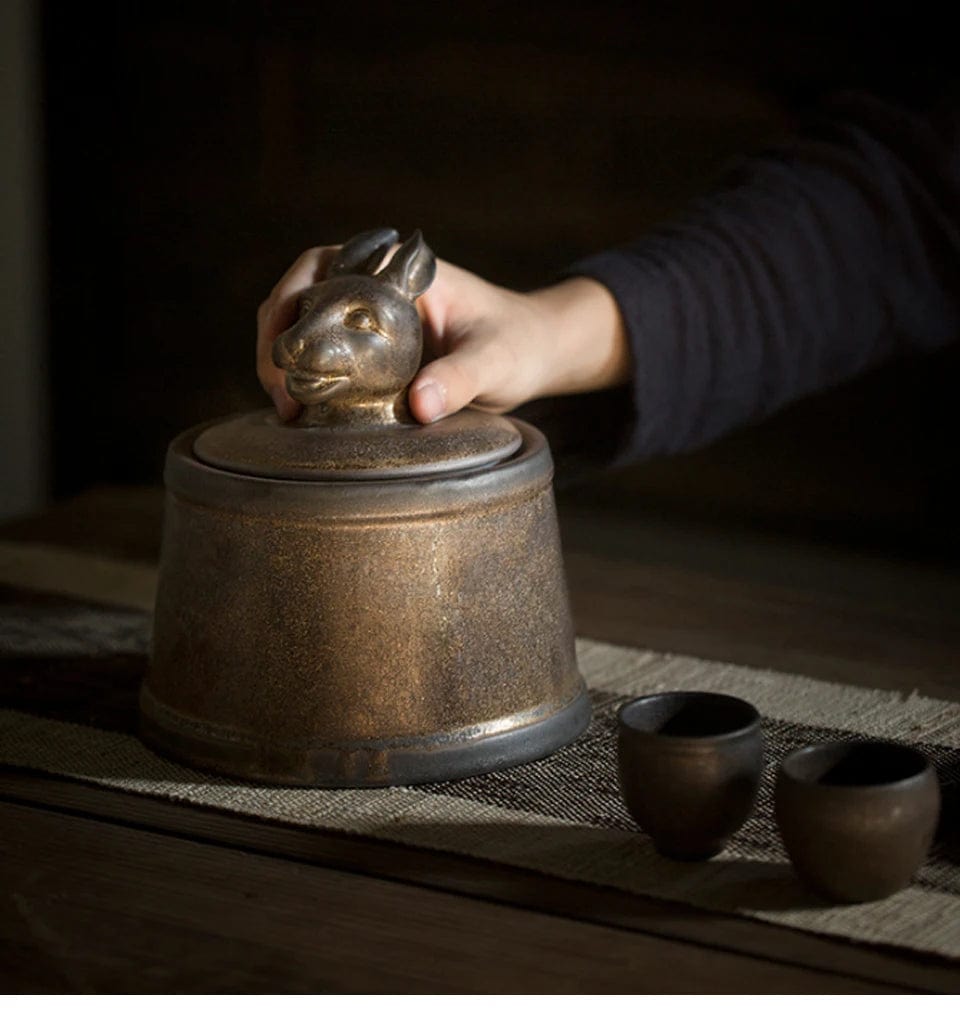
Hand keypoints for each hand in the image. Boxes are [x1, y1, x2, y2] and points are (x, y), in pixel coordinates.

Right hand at [257, 246, 630, 423]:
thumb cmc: (520, 344)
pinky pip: (325, 360)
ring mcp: (369, 320)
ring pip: (304, 329)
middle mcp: (375, 287)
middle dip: (276, 340)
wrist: (536, 355)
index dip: (289, 298)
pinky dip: (307, 382)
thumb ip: (462, 378)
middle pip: (300, 298)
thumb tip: (419, 405)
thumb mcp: (497, 361)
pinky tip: (303, 414)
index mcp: (399, 269)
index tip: (281, 344)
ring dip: (284, 363)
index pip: (323, 264)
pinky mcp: (372, 353)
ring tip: (286, 410)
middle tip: (280, 394)